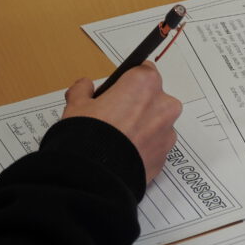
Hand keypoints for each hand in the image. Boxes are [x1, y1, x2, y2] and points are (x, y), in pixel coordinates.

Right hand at [62, 62, 182, 182]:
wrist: (96, 174)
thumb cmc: (89, 135)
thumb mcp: (76, 105)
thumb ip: (83, 90)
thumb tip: (85, 86)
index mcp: (144, 83)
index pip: (143, 70)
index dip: (129, 81)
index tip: (119, 89)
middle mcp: (164, 104)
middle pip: (153, 97)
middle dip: (138, 105)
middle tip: (114, 117)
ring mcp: (168, 131)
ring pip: (157, 122)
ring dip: (143, 127)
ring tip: (119, 138)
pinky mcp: (166, 154)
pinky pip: (156, 145)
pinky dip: (145, 147)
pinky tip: (126, 152)